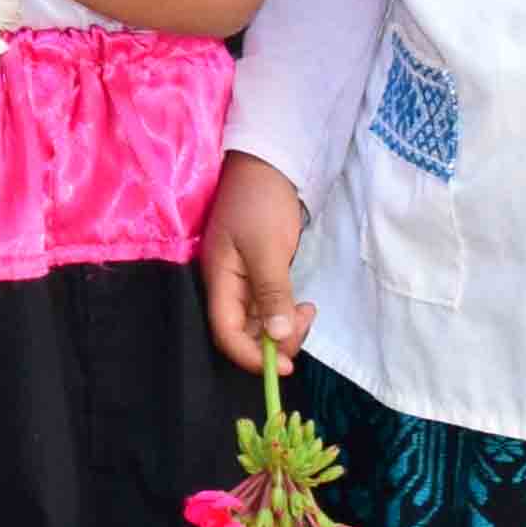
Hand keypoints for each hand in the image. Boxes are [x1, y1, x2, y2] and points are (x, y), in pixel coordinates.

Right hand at [202, 151, 312, 378]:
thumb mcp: (267, 247)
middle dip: (274, 340)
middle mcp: (227, 285)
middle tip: (304, 322)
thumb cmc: (261, 201)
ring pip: (258, 322)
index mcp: (218, 279)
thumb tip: (276, 338)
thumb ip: (271, 293)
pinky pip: (268, 306)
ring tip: (307, 310)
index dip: (252, 355)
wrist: (269, 162)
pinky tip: (301, 303)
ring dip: (283, 327)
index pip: (226, 333)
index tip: (286, 364)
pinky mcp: (259, 272)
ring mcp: (242, 279)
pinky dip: (285, 312)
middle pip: (243, 332)